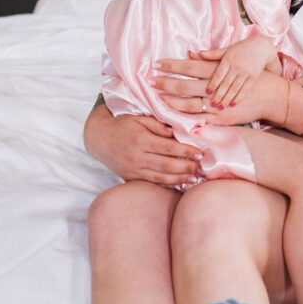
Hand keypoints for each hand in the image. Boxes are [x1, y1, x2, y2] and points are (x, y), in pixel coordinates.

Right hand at [84, 101, 202, 186]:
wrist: (99, 138)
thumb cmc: (123, 125)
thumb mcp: (139, 118)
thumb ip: (158, 125)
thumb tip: (176, 132)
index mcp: (141, 140)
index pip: (168, 148)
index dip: (186, 151)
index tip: (200, 153)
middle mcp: (137, 156)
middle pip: (167, 165)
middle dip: (187, 168)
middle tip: (203, 169)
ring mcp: (133, 169)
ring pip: (160, 177)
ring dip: (180, 179)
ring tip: (195, 179)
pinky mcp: (130, 177)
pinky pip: (151, 183)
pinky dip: (167, 185)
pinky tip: (180, 185)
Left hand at [152, 55, 302, 123]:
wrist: (272, 96)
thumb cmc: (251, 75)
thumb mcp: (233, 63)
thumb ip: (211, 59)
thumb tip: (192, 54)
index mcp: (218, 70)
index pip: (189, 66)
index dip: (171, 66)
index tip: (156, 64)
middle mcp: (217, 86)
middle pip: (185, 85)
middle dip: (166, 83)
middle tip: (150, 81)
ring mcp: (219, 103)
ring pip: (190, 104)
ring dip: (173, 101)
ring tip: (158, 99)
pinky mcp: (223, 117)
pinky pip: (202, 119)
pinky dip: (188, 118)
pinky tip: (175, 116)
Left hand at [200, 36, 279, 108]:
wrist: (262, 47)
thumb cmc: (241, 48)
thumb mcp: (227, 49)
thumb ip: (213, 54)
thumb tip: (198, 54)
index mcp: (228, 59)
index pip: (219, 74)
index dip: (213, 83)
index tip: (207, 92)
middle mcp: (237, 66)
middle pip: (226, 83)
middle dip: (219, 95)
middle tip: (212, 105)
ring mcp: (246, 72)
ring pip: (235, 88)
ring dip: (228, 99)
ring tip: (221, 108)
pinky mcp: (254, 77)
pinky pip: (245, 89)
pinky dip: (238, 98)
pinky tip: (233, 104)